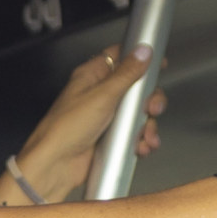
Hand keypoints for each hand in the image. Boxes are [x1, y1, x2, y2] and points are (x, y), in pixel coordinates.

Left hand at [6, 46, 164, 204]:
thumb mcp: (102, 96)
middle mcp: (101, 94)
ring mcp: (107, 117)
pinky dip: (142, 140)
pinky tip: (141, 147)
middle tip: (151, 109)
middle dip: (150, 99)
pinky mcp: (111, 138)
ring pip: (139, 113)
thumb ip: (126, 73)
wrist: (57, 166)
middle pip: (136, 87)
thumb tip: (143, 51)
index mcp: (93, 76)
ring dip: (148, 124)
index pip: (119, 57)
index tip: (159, 63)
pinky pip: (134, 134)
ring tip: (146, 135)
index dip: (139, 57)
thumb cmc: (68, 128)